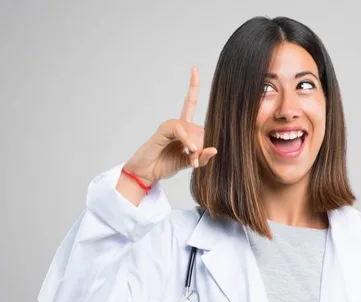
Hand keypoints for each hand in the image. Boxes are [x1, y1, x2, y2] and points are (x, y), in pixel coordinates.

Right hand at [123, 67, 217, 185]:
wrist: (146, 173)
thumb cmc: (163, 165)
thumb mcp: (187, 163)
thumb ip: (200, 157)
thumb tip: (214, 149)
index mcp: (183, 129)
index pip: (189, 103)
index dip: (193, 87)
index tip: (194, 69)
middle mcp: (177, 124)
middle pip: (200, 128)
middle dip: (201, 146)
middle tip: (194, 161)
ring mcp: (169, 126)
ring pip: (193, 130)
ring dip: (195, 147)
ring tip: (190, 161)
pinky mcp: (163, 129)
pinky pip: (181, 129)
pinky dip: (187, 140)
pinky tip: (189, 150)